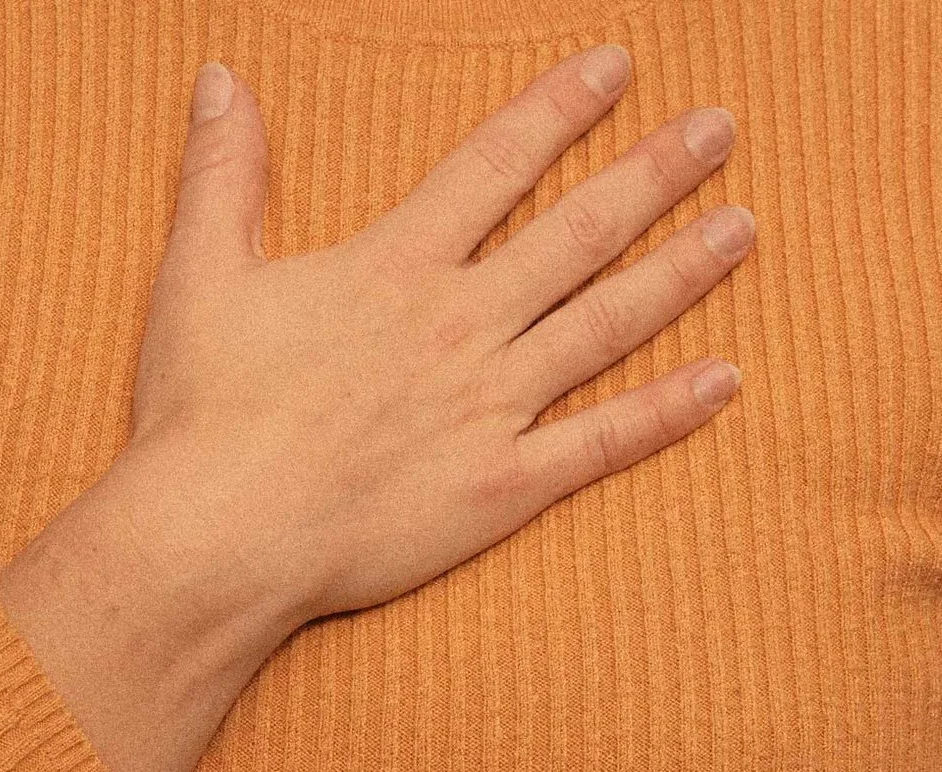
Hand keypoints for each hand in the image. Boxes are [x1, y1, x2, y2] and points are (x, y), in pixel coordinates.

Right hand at [64, 42, 754, 638]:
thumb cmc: (202, 413)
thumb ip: (223, 173)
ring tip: (742, 226)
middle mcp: (460, 324)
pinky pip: (601, 442)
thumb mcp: (199, 274)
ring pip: (608, 323)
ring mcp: (490, 407)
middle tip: (719, 128)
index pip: (497, 164)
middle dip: (655, 171)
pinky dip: (667, 411)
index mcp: (394, 266)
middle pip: (579, 231)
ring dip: (681, 270)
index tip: (617, 66)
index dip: (560, 108)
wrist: (219, 535)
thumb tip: (223, 77)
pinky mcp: (502, 487)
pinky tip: (725, 379)